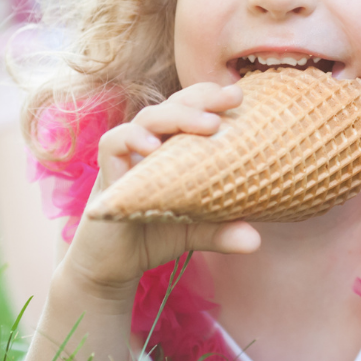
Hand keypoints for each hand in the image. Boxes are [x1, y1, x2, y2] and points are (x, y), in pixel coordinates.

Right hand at [59, 82, 260, 299]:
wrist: (112, 265)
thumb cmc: (155, 234)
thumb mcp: (196, 231)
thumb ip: (223, 231)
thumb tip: (255, 241)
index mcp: (173, 145)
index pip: (190, 107)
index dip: (211, 96)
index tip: (240, 96)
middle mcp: (150, 143)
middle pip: (174, 105)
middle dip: (204, 98)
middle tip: (234, 98)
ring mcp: (127, 155)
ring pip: (148, 118)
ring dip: (178, 116)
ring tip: (209, 125)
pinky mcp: (106, 173)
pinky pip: (113, 143)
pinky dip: (132, 139)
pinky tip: (154, 148)